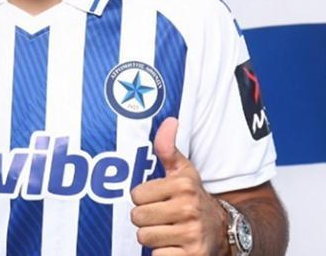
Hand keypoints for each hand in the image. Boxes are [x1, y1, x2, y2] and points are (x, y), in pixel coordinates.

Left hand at [130, 118, 228, 254]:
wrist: (227, 231)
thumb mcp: (184, 172)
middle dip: (145, 219)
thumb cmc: (196, 198)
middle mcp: (188, 209)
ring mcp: (192, 234)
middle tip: (161, 218)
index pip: (136, 195)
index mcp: (183, 186)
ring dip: (152, 237)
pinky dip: (163, 254)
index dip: (142, 199)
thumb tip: (169, 120)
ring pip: (145, 238)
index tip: (157, 199)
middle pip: (137, 217)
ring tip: (167, 231)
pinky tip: (175, 247)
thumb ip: (168, 148)